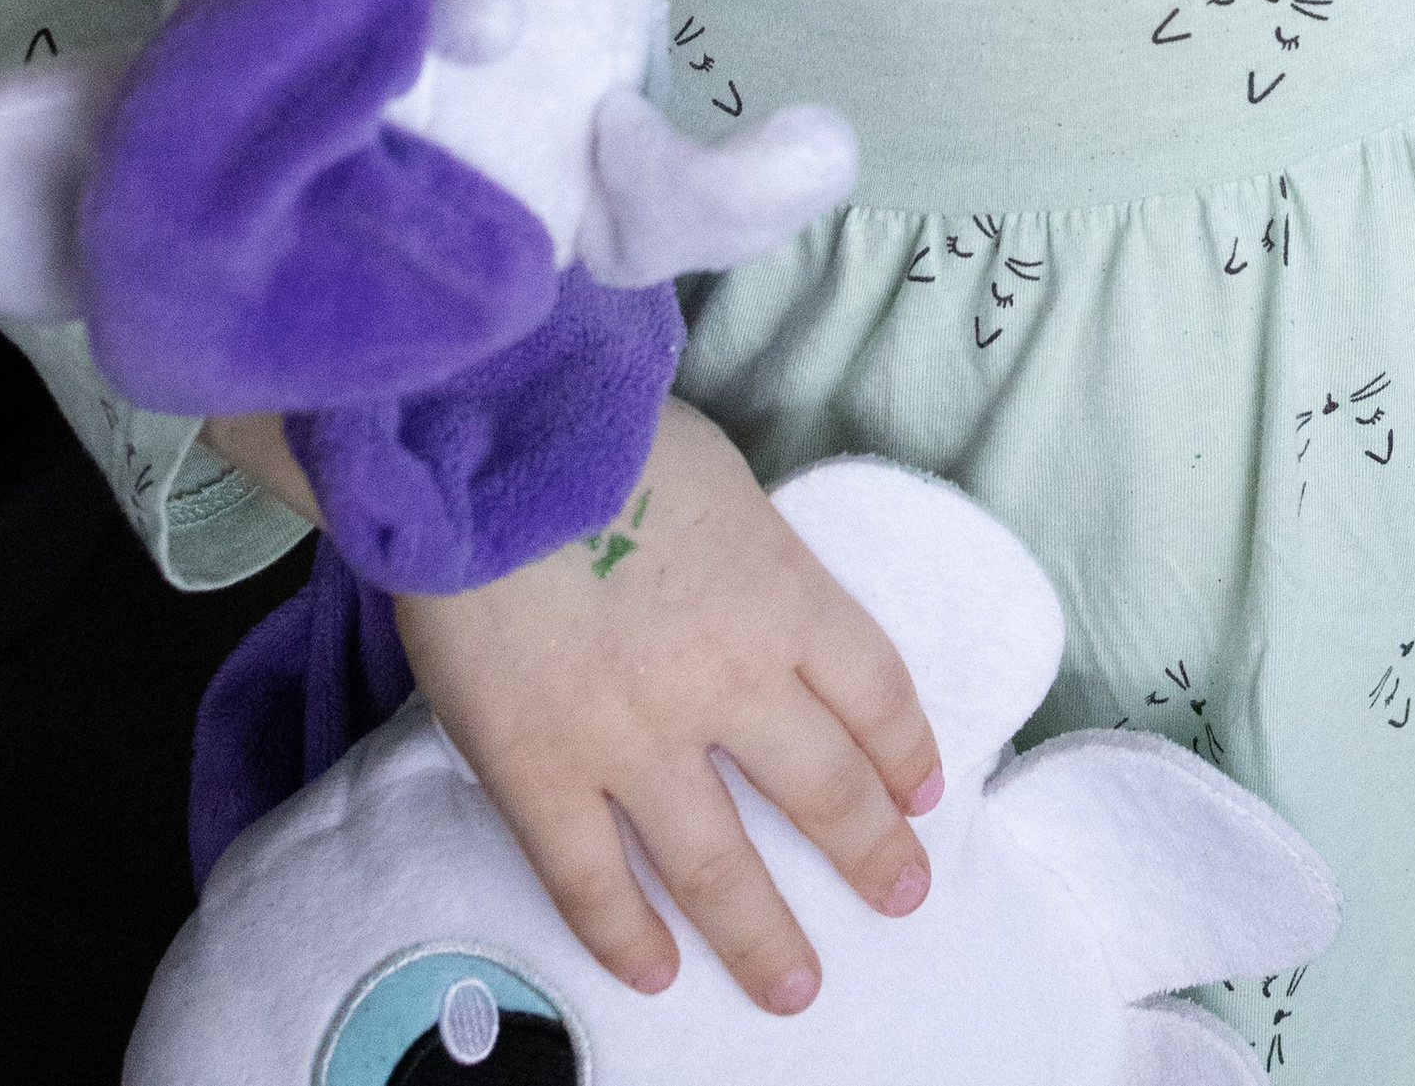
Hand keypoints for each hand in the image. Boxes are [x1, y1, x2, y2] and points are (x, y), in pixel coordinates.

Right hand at [394, 395, 942, 1010]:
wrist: (493, 441)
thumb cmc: (606, 428)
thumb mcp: (720, 476)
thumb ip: (747, 553)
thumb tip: (748, 588)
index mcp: (784, 596)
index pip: (874, 691)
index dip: (904, 747)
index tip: (921, 791)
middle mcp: (729, 681)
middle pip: (823, 788)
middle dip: (869, 852)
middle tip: (900, 896)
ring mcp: (635, 738)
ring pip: (718, 865)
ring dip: (764, 934)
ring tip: (797, 985)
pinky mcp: (542, 771)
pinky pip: (592, 879)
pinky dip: (627, 935)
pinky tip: (656, 971)